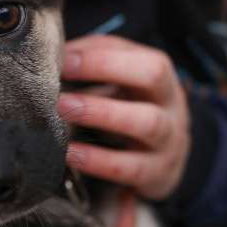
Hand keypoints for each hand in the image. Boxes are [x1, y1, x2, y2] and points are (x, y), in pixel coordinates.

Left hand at [58, 35, 189, 199]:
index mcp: (161, 77)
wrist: (164, 166)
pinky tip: (72, 154)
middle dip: (105, 69)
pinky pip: (131, 167)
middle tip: (65, 76)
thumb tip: (55, 56)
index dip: (101, 55)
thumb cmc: (132, 116)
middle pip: (153, 74)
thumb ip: (95, 67)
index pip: (138, 52)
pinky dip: (99, 160)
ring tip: (65, 110)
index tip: (63, 60)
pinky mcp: (158, 174)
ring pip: (148, 121)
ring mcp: (169, 141)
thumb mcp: (121, 88)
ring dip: (102, 113)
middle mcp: (171, 104)